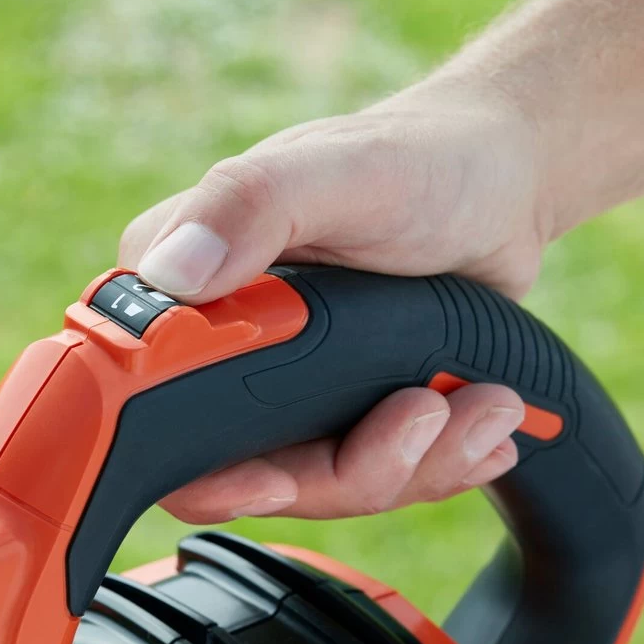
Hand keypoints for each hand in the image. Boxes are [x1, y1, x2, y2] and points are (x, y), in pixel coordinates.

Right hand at [118, 83, 549, 522]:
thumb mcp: (336, 171)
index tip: (272, 478)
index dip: (202, 467)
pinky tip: (481, 428)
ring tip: (482, 407)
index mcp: (180, 292)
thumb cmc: (414, 159)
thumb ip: (249, 206)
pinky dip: (434, 466)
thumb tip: (172, 273)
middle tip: (424, 413)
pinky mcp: (337, 412)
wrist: (498, 184)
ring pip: (319, 484)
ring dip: (412, 463)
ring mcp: (280, 388)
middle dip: (346, 469)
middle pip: (243, 471)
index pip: (145, 408)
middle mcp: (218, 347)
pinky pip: (369, 476)